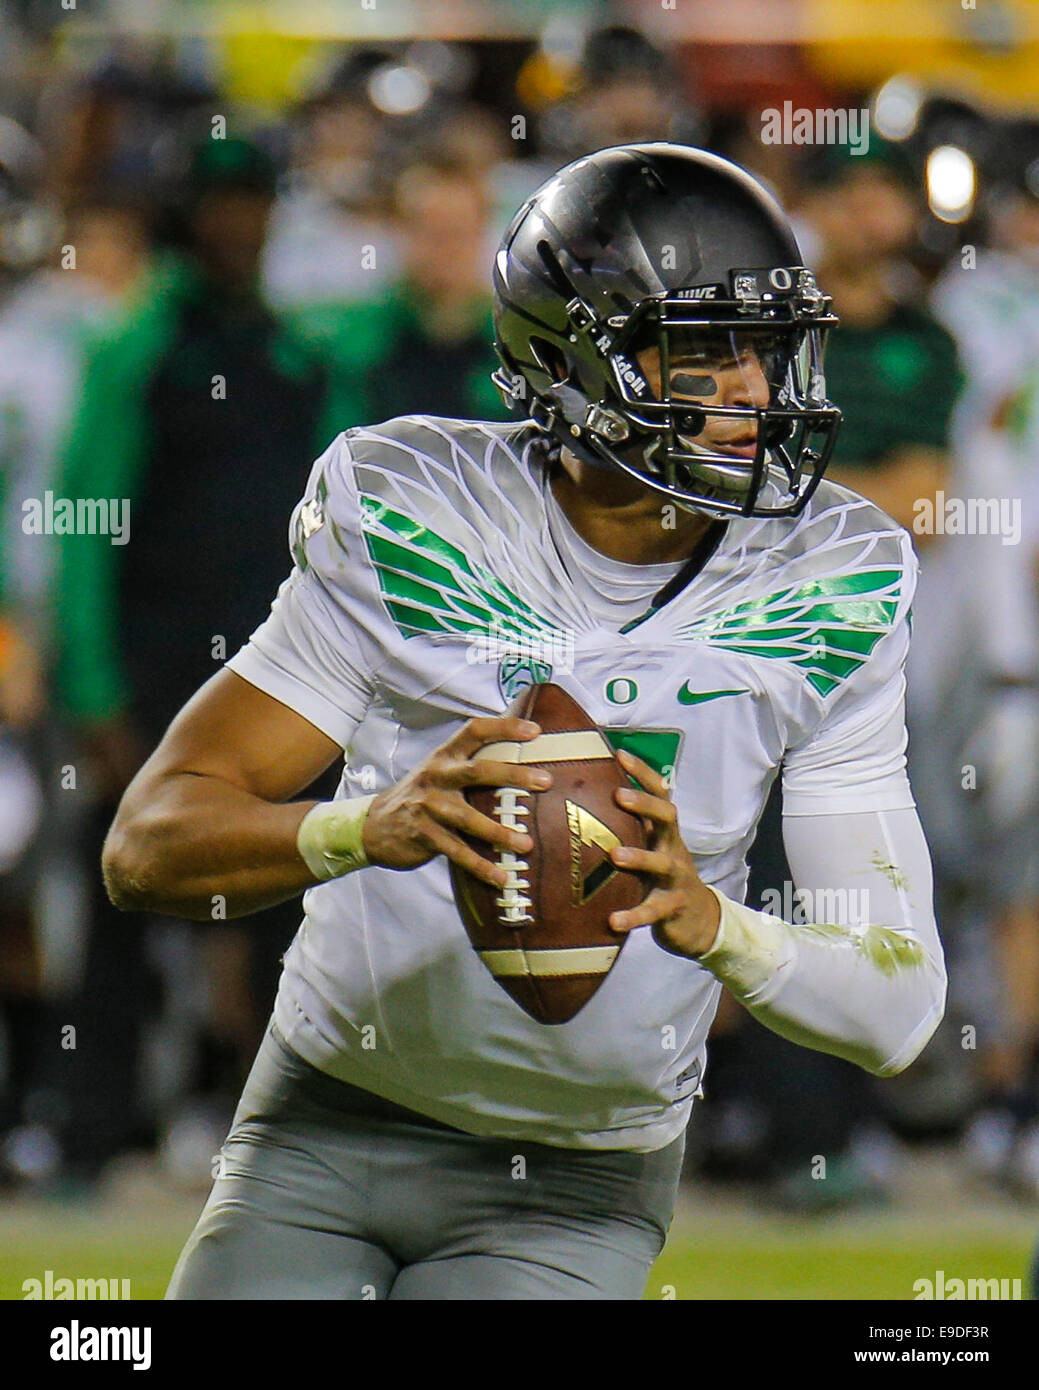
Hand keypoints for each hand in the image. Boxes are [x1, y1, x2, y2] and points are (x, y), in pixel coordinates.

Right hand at [362, 716, 551, 887]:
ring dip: (500, 832)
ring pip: (469, 818)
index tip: (534, 730)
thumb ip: (468, 767)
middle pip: (478, 771)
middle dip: (513, 775)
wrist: (372, 826)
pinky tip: (500, 877)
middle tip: (545, 781)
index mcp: (444, 756)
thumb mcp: (438, 773)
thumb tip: (519, 767)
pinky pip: (458, 853)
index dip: (504, 727)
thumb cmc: (419, 797)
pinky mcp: (424, 836)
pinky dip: (481, 866)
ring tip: (527, 843)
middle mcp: (436, 777)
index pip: (474, 731)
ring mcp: (428, 807)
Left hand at [607, 749, 720, 957]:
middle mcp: (673, 847)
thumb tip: (582, 801)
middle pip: (668, 817)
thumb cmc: (662, 877)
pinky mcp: (673, 908)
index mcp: (664, 831)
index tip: (619, 754)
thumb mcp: (651, 848)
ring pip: (662, 863)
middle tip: (620, 795)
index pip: (659, 793)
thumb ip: (628, 828)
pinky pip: (653, 910)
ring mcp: (676, 878)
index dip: (642, 773)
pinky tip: (613, 920)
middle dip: (645, 804)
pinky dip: (634, 915)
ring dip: (640, 857)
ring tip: (615, 856)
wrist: (699, 921)